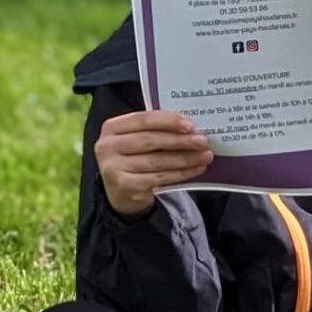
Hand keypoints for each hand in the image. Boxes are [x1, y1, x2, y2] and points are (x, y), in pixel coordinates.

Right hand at [96, 111, 213, 217]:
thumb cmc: (134, 158)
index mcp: (112, 127)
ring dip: (184, 158)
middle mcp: (107, 146)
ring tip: (204, 156)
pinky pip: (157, 178)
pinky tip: (194, 170)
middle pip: (150, 140)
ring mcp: (112, 167)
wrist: (121, 191)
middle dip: (180, 140)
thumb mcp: (136, 139)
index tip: (190, 124)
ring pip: (156, 161)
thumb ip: (155, 130)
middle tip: (202, 141)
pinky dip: (179, 174)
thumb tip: (191, 127)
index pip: (143, 119)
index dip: (168, 121)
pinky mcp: (123, 186)